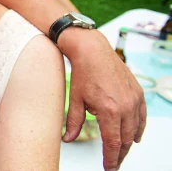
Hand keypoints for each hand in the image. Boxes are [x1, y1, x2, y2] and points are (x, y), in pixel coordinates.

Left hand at [61, 29, 145, 169]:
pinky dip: (139, 129)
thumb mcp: (75, 99)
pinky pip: (142, 117)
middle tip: (113, 164)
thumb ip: (73, 122)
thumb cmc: (82, 73)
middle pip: (125, 140)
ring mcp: (134, 100)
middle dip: (119, 154)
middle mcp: (125, 107)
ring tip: (120, 152)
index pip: (113, 143)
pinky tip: (134, 137)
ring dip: (128, 143)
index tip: (109, 168)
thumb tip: (67, 139)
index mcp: (108, 110)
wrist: (93, 50)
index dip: (111, 158)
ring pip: (135, 130)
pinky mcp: (138, 93)